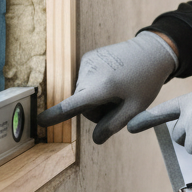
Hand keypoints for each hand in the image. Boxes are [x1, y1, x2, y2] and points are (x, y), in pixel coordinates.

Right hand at [36, 31, 177, 143]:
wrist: (151, 51)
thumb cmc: (146, 81)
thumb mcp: (136, 108)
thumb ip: (114, 125)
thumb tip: (96, 140)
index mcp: (103, 86)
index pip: (74, 105)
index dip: (56, 115)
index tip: (40, 121)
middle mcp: (90, 72)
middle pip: (81, 105)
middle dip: (96, 110)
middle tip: (120, 101)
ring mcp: (87, 62)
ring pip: (82, 94)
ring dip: (96, 97)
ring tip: (118, 87)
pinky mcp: (87, 57)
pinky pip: (85, 81)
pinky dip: (95, 84)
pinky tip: (113, 77)